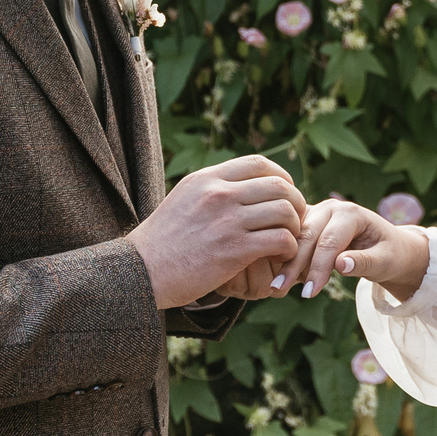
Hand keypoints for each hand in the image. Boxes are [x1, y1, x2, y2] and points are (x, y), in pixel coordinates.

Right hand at [129, 156, 306, 309]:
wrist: (142, 272)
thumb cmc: (163, 243)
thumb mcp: (183, 200)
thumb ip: (212, 190)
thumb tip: (240, 184)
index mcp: (207, 179)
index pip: (259, 163)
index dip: (282, 177)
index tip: (284, 194)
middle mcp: (219, 194)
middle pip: (279, 185)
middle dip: (295, 203)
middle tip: (293, 221)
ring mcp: (227, 221)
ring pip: (285, 211)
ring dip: (294, 227)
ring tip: (287, 241)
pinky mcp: (235, 250)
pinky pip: (281, 240)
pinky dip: (289, 249)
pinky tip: (280, 257)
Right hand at [275, 197, 431, 302]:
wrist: (390, 248)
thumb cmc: (390, 255)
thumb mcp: (384, 262)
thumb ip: (363, 262)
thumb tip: (340, 265)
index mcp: (351, 213)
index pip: (328, 242)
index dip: (318, 268)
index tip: (309, 294)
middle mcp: (331, 208)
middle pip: (307, 236)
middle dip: (293, 265)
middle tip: (279, 289)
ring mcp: (317, 213)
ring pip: (295, 236)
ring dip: (285, 260)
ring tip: (275, 286)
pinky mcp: (309, 222)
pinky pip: (292, 237)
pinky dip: (286, 256)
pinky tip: (279, 275)